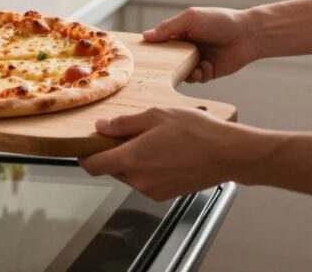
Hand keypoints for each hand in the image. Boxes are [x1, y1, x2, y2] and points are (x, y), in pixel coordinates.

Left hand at [78, 108, 264, 200]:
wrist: (227, 154)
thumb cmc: (196, 131)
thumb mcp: (155, 115)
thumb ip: (124, 123)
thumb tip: (101, 127)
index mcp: (131, 159)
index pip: (93, 165)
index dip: (84, 155)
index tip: (85, 146)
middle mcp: (138, 180)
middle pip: (111, 169)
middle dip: (114, 153)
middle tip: (129, 134)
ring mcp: (152, 191)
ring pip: (129, 175)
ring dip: (132, 161)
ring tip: (154, 141)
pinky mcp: (165, 195)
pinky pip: (146, 182)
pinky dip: (148, 169)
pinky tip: (165, 153)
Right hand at [143, 7, 257, 81]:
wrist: (247, 35)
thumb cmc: (220, 21)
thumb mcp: (190, 19)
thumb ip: (168, 28)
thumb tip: (146, 36)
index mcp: (181, 32)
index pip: (161, 41)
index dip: (153, 48)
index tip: (143, 55)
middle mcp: (187, 46)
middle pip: (169, 60)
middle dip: (166, 64)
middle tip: (163, 68)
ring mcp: (197, 59)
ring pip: (181, 71)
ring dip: (185, 71)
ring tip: (193, 67)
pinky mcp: (208, 71)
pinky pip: (196, 78)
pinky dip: (198, 74)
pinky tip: (205, 67)